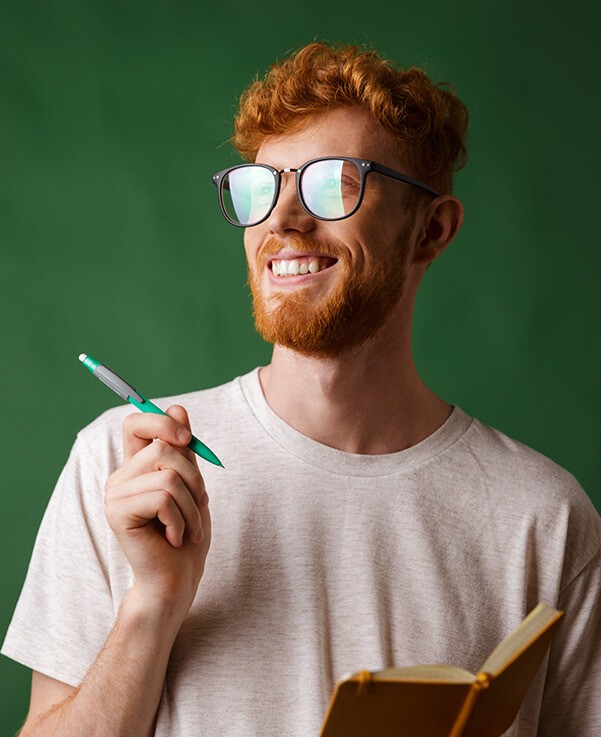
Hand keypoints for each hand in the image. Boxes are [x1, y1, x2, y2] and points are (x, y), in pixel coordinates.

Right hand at [104, 406, 210, 615]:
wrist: (177, 580)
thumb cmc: (186, 535)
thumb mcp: (192, 486)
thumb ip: (184, 451)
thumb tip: (178, 407)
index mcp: (136, 467)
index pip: (135, 423)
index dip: (161, 421)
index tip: (187, 439)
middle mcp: (121, 477)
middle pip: (164, 448)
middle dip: (195, 478)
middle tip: (198, 506)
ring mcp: (115, 495)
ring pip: (168, 476)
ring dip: (192, 506)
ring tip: (188, 528)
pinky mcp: (117, 514)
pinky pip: (163, 499)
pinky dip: (181, 520)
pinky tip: (174, 538)